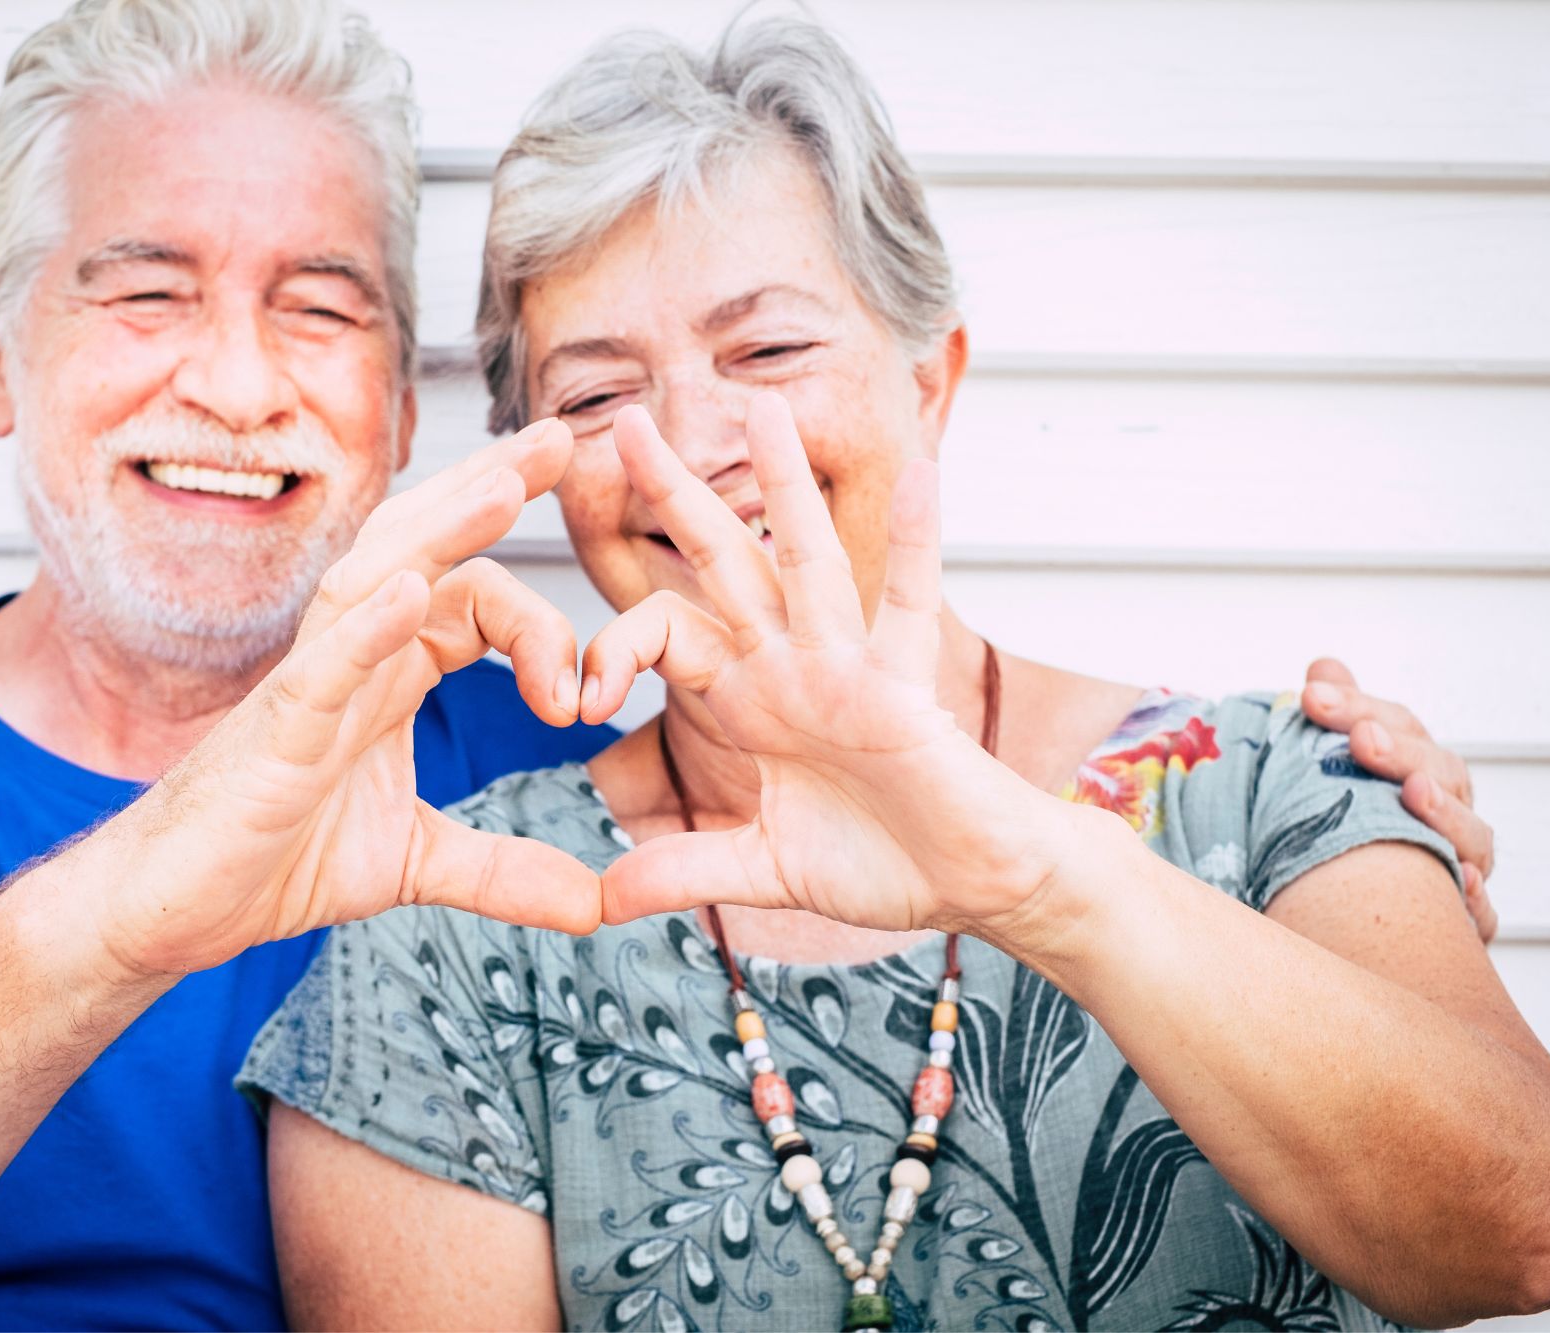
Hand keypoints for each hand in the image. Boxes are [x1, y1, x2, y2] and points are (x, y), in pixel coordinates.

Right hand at [88, 419, 601, 977]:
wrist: (170, 911)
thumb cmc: (269, 862)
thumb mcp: (415, 864)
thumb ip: (504, 871)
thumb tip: (595, 904)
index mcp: (388, 674)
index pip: (473, 601)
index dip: (541, 628)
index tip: (582, 701)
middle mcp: (352, 659)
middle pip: (426, 547)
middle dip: (492, 487)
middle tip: (564, 437)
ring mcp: (309, 686)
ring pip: (377, 578)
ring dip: (443, 530)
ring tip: (506, 486)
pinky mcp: (274, 732)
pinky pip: (322, 664)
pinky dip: (368, 627)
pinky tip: (410, 592)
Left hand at [581, 395, 1086, 934]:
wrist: (972, 887)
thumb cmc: (884, 863)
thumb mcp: (763, 867)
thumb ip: (686, 869)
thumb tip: (603, 900)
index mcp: (753, 698)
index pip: (666, 635)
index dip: (615, 652)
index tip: (577, 704)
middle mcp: (792, 665)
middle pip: (721, 562)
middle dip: (673, 493)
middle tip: (623, 422)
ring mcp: (847, 669)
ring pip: (806, 560)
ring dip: (785, 485)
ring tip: (762, 406)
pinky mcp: (902, 691)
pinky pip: (909, 607)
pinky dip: (917, 543)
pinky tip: (922, 474)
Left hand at [1301, 659, 1497, 940]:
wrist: (1348, 921)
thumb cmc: (1344, 836)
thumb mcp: (1328, 778)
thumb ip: (1334, 721)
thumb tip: (1324, 668)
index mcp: (1414, 773)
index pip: (1397, 728)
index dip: (1359, 708)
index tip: (1312, 695)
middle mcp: (1445, 816)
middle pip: (1439, 772)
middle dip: (1401, 752)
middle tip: (1360, 739)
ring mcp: (1459, 866)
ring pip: (1471, 837)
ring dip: (1445, 813)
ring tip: (1415, 793)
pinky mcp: (1463, 923)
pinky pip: (1480, 914)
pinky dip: (1474, 900)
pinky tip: (1460, 882)